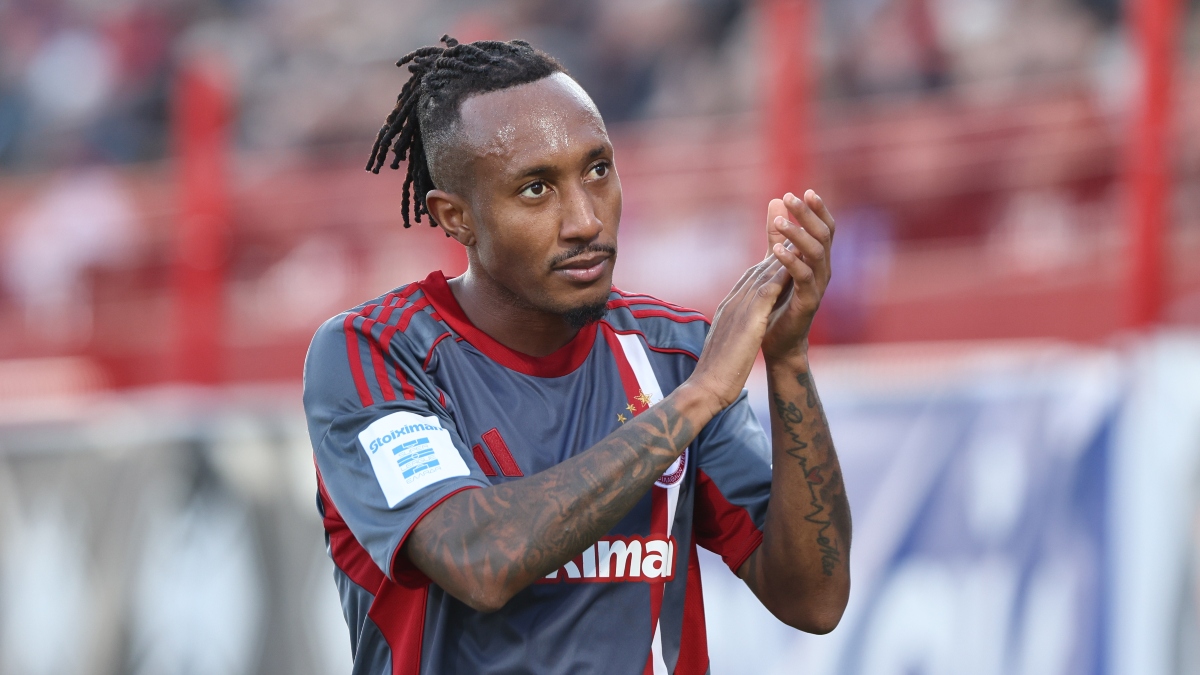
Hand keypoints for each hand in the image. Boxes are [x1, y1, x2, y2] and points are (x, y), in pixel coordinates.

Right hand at [686, 246, 792, 413]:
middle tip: (787, 219)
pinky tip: (794, 263)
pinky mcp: (747, 319)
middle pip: (756, 268)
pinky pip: (766, 291)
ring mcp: (737, 308)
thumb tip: (740, 329)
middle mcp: (732, 302)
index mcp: (729, 308)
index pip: (750, 278)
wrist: (705, 388)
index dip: (767, 260)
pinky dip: (779, 274)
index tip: (780, 243)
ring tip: (797, 233)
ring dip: (780, 252)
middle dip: (774, 244)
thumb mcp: (727, 343)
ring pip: (762, 273)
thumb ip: (734, 330)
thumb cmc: (715, 372)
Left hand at [760, 190, 834, 361]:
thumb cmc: (777, 302)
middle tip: (790, 198)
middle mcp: (823, 271)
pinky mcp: (808, 302)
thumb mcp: (774, 261)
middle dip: (808, 215)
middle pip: (823, 235)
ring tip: (780, 221)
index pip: (825, 229)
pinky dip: (790, 261)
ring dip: (798, 234)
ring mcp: (818, 287)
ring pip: (816, 253)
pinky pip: (803, 277)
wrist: (777, 342)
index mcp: (818, 260)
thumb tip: (775, 199)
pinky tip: (776, 250)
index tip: (806, 191)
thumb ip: (777, 233)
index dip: (819, 210)